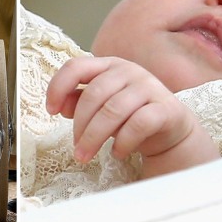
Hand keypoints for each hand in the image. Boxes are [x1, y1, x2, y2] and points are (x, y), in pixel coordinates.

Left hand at [47, 56, 216, 172]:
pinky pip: (138, 124)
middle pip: (94, 94)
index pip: (76, 66)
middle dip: (80, 125)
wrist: (170, 130)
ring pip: (113, 110)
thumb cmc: (129, 115)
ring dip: (95, 138)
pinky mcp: (166, 108)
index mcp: (109, 65)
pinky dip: (123, 142)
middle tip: (76, 149)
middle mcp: (129, 70)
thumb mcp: (100, 107)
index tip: (51, 110)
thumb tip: (61, 105)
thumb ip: (79, 102)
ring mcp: (150, 87)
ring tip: (86, 156)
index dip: (58, 86)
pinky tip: (117, 152)